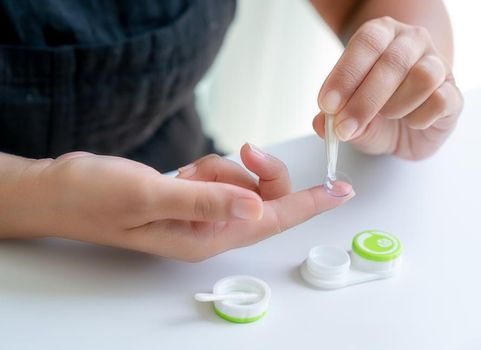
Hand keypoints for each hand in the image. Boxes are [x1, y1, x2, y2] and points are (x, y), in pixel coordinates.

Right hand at [13, 144, 352, 260]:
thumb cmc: (95, 197)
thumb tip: (257, 207)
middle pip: (264, 197)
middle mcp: (211, 230)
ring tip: (184, 172)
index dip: (311, 205)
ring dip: (224, 167)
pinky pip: (221, 175)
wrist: (60, 190)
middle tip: (244, 150)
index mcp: (207, 238)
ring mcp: (203, 215)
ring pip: (243, 181)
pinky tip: (181, 172)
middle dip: (258, 171)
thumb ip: (207, 200)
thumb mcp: (151, 195)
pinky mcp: (194, 198)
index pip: (273, 220)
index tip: (342, 191)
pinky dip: (209, 166)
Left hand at [313, 16, 462, 159]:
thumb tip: (323, 124)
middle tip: (346, 127)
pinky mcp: (454, 94)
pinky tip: (411, 122)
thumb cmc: (379, 114)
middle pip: (393, 62)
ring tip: (388, 115)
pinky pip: (440, 100)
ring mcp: (438, 66)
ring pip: (422, 76)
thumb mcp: (350, 115)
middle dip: (365, 99)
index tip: (328, 104)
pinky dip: (420, 118)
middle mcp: (413, 42)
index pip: (366, 43)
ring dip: (397, 104)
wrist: (408, 130)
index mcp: (383, 34)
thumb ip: (335, 117)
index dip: (345, 74)